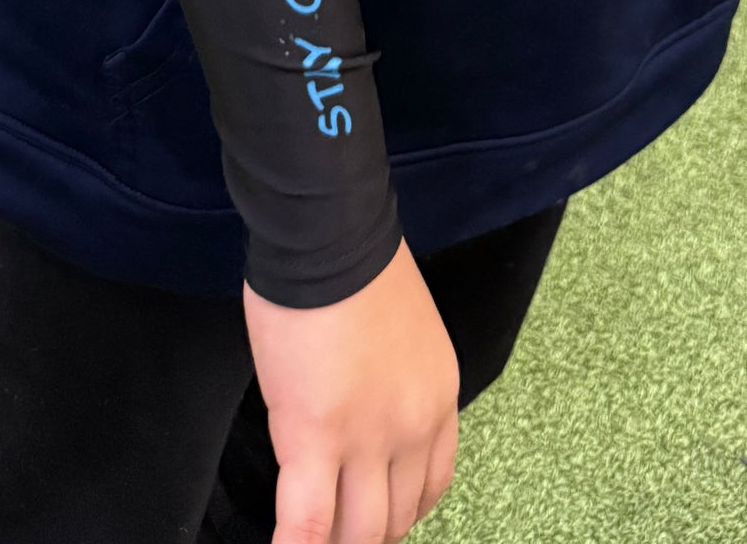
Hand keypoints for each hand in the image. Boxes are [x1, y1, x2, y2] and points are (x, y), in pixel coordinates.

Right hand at [245, 241, 459, 543]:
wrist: (330, 232)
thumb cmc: (353, 264)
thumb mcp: (403, 330)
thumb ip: (392, 382)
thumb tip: (361, 410)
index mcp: (438, 398)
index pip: (431, 485)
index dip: (400, 513)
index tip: (375, 516)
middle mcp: (415, 427)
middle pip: (397, 518)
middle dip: (367, 536)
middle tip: (339, 533)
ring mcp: (370, 439)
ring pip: (359, 532)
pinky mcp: (318, 437)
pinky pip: (309, 520)